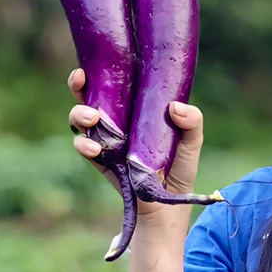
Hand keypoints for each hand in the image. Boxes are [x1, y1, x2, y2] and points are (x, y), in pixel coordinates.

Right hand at [67, 67, 206, 220]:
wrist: (169, 206)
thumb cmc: (180, 170)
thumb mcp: (191, 142)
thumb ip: (192, 123)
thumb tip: (175, 107)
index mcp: (135, 110)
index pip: (114, 85)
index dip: (100, 72)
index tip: (91, 65)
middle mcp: (117, 122)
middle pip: (89, 97)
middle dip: (79, 87)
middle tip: (82, 82)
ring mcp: (106, 141)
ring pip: (80, 120)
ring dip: (79, 114)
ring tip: (92, 118)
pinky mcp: (101, 161)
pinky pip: (84, 147)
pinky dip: (83, 144)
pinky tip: (93, 147)